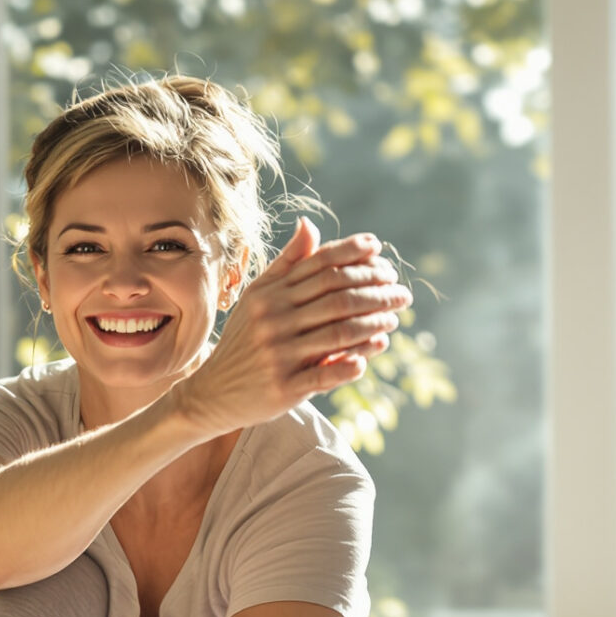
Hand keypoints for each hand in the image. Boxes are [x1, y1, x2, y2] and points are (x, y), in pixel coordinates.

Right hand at [170, 218, 414, 437]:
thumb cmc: (244, 340)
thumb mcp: (258, 297)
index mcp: (270, 293)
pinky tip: (372, 354)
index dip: (354, 254)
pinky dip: (352, 363)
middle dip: (377, 291)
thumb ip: (288, 264)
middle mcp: (274, 319)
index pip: (321, 265)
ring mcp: (279, 354)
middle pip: (337, 297)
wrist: (213, 392)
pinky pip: (326, 373)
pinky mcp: (284, 387)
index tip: (380, 251)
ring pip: (339, 333)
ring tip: (393, 319)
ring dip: (374, 325)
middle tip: (402, 293)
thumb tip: (310, 224)